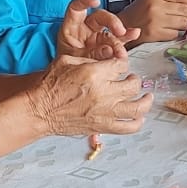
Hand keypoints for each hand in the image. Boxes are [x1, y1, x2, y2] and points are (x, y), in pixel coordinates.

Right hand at [29, 56, 152, 137]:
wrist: (40, 110)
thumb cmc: (49, 86)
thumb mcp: (68, 61)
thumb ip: (90, 59)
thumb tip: (106, 62)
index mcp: (94, 74)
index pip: (122, 65)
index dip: (123, 64)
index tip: (120, 66)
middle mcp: (103, 93)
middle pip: (133, 85)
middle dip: (134, 80)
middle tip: (130, 80)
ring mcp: (104, 112)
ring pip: (137, 108)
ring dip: (145, 101)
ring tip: (146, 97)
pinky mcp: (102, 127)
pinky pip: (128, 128)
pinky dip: (137, 123)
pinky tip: (139, 117)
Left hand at [55, 0, 138, 61]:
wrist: (74, 83)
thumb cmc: (68, 68)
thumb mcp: (74, 60)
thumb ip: (90, 54)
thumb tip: (108, 50)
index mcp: (71, 28)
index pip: (76, 8)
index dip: (84, 2)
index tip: (95, 1)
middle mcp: (85, 29)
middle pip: (100, 17)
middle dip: (112, 22)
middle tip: (119, 30)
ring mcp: (97, 37)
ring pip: (111, 30)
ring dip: (120, 37)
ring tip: (122, 51)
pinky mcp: (107, 45)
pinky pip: (118, 39)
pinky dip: (127, 37)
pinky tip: (133, 34)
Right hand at [119, 0, 186, 41]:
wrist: (120, 27)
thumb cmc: (137, 14)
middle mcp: (156, 6)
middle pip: (186, 10)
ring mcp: (155, 21)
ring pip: (183, 23)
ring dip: (185, 25)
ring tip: (180, 25)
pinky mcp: (155, 34)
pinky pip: (175, 34)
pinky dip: (175, 34)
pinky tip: (169, 31)